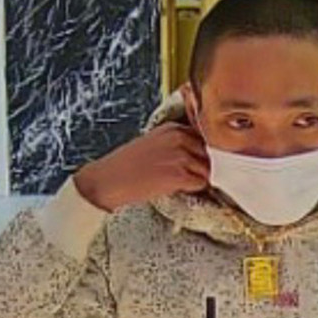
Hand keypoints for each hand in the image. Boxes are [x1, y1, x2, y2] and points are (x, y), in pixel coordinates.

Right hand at [74, 123, 209, 210]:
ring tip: (182, 184)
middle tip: (190, 177)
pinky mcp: (179, 175)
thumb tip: (198, 157)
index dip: (203, 154)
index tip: (197, 164)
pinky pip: (201, 183)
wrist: (108, 181)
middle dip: (204, 166)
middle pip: (210, 153)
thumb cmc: (126, 167)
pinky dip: (195, 189)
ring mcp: (180, 156)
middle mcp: (179, 138)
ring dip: (200, 179)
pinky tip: (179, 189)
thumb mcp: (153, 143)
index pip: (204, 138)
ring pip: (208, 169)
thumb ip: (176, 145)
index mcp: (172, 128)